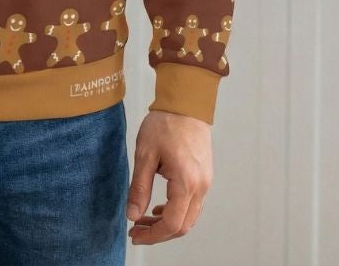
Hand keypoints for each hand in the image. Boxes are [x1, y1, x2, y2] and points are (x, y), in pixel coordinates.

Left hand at [126, 110, 212, 244]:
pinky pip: (192, 204)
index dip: (152, 235)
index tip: (134, 235)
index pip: (172, 224)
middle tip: (136, 231)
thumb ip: (139, 188)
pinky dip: (176, 211)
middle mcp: (201, 187)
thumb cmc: (165, 124)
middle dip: (158, 233)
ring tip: (143, 220)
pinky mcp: (204, 176)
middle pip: (183, 226)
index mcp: (186, 182)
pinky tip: (159, 207)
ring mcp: (206, 182)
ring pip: (189, 217)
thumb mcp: (145, 154)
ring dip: (167, 223)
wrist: (185, 104)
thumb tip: (132, 215)